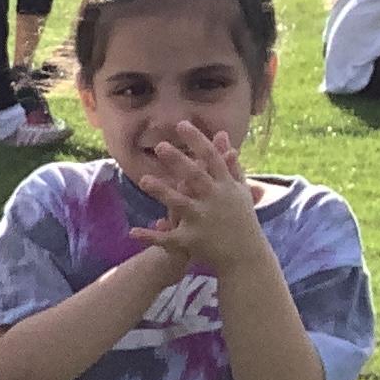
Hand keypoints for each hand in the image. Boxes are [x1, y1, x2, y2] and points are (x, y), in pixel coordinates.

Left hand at [128, 121, 262, 273]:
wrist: (246, 255)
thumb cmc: (240, 217)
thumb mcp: (238, 188)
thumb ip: (228, 160)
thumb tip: (221, 133)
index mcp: (226, 187)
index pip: (212, 158)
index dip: (197, 140)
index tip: (182, 124)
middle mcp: (216, 201)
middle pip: (195, 177)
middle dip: (179, 162)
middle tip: (160, 146)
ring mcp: (204, 221)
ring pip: (180, 205)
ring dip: (162, 192)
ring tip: (143, 180)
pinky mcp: (192, 241)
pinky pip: (168, 239)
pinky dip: (151, 237)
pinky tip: (133, 232)